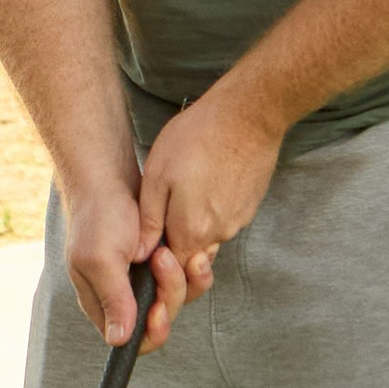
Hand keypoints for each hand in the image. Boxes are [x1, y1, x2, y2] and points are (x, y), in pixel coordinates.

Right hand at [63, 173, 190, 348]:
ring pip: (178, 296)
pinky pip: (187, 275)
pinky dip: (193, 265)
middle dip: (169, 291)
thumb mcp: (100, 258)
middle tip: (162, 257)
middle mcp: (124, 295)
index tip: (158, 308)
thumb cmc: (98, 214)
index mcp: (102, 301)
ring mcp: (144, 278)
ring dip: (183, 276)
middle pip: (161, 317)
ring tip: (170, 247)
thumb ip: (113, 299)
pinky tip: (192, 249)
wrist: (108, 174)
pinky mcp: (162, 260)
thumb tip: (118, 340)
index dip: (151, 331)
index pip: (132, 339)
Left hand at [136, 77, 285, 290]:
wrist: (249, 114)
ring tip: (183, 194)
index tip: (149, 251)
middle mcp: (218, 234)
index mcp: (192, 231)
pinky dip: (211, 213)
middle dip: (176, 252)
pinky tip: (203, 186)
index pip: (173, 273)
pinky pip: (224, 222)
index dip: (159, 269)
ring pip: (209, 239)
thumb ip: (149, 220)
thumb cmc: (197, 137)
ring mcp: (238, 221)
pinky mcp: (249, 207)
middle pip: (192, 259)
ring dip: (193, 229)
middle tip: (163, 220)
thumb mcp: (157, 174)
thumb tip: (140, 254)